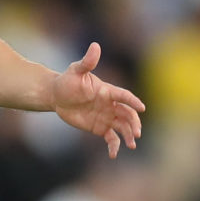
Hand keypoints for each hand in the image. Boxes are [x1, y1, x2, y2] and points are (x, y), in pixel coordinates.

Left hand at [50, 42, 143, 157]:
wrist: (57, 96)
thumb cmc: (67, 81)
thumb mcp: (76, 71)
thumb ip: (87, 61)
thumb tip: (95, 45)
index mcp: (108, 91)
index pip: (124, 96)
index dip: (133, 101)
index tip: (142, 108)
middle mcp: (110, 105)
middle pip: (127, 115)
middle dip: (134, 124)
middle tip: (137, 134)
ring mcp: (107, 117)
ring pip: (122, 127)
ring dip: (129, 135)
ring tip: (131, 145)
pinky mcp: (100, 128)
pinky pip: (111, 138)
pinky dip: (114, 146)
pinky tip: (114, 154)